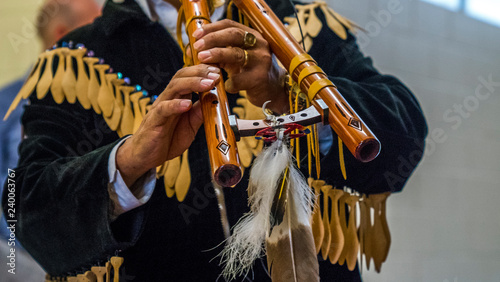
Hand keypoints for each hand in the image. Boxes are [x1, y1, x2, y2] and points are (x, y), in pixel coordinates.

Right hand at [116, 64, 220, 186]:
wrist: (146, 156)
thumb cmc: (167, 139)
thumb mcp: (191, 125)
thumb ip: (200, 113)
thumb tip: (214, 100)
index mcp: (178, 98)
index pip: (189, 77)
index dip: (203, 71)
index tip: (219, 71)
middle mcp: (169, 99)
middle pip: (181, 76)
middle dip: (200, 72)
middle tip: (216, 74)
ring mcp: (160, 107)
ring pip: (174, 88)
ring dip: (192, 84)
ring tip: (208, 84)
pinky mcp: (154, 120)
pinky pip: (164, 109)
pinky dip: (176, 105)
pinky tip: (187, 104)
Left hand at [192, 19, 288, 113]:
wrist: (272, 90)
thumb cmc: (249, 72)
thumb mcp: (235, 58)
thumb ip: (218, 51)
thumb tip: (193, 49)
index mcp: (252, 35)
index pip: (230, 25)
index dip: (211, 28)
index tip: (196, 35)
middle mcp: (259, 44)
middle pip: (233, 35)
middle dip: (212, 39)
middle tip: (197, 47)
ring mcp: (262, 60)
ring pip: (237, 54)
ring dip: (217, 55)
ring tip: (202, 59)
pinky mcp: (260, 78)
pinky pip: (239, 80)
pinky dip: (228, 83)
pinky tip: (224, 85)